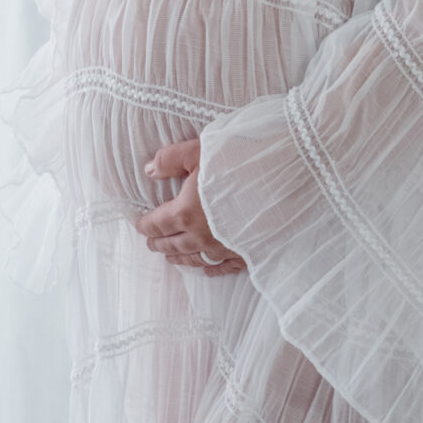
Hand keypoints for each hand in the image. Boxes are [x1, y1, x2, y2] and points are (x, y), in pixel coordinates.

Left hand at [135, 137, 243, 274]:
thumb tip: (149, 170)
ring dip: (180, 258)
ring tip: (171, 258)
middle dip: (159, 243)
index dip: (145, 224)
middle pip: (173, 244)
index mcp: (185, 212)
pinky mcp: (245, 253)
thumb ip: (171, 160)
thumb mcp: (200, 151)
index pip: (157, 223)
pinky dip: (213, 270)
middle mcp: (201, 236)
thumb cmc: (240, 161)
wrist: (283, 182)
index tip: (139, 224)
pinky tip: (209, 271)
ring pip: (195, 259)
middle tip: (151, 243)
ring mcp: (223, 248)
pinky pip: (225, 268)